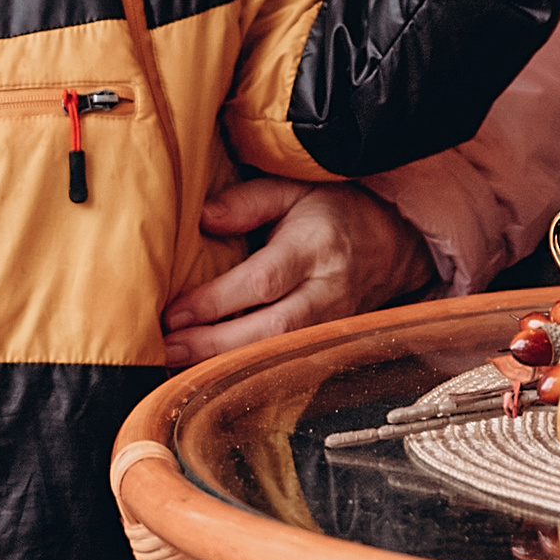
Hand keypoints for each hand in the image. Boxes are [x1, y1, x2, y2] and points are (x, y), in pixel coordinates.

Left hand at [161, 178, 435, 364]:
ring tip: (178, 364)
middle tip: (166, 349)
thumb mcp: (296, 188)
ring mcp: (333, 324)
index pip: (262, 281)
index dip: (216, 302)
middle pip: (269, 329)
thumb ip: (250, 200)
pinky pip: (288, 363)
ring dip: (226, 363)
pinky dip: (249, 371)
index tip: (173, 313)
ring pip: (278, 354)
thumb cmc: (336, 211)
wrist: (394, 243)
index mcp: (315, 247)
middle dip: (213, 345)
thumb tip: (205, 219)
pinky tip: (212, 372)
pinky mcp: (331, 343)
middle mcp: (327, 291)